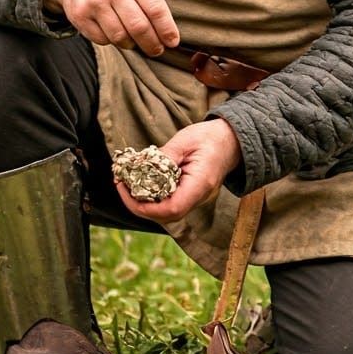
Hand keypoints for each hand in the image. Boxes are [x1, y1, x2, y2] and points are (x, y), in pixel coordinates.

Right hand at [43, 0, 179, 55]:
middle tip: (156, 50)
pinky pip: (102, 40)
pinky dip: (110, 41)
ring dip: (130, 44)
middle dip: (151, 44)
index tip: (172, 42)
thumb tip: (168, 35)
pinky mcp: (79, 15)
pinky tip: (112, 32)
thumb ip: (150, 2)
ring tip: (133, 41)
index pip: (155, 9)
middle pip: (139, 27)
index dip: (166, 29)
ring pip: (120, 37)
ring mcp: (94, 2)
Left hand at [117, 119, 242, 223]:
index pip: (171, 209)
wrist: (231, 140)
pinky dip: (152, 196)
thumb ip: (166, 155)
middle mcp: (197, 197)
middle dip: (139, 205)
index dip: (145, 206)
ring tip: (127, 183)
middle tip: (121, 185)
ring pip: (166, 212)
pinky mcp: (189, 194)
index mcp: (199, 184)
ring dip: (144, 202)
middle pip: (166, 215)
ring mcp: (194, 198)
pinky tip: (141, 182)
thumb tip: (143, 167)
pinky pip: (169, 203)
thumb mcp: (186, 140)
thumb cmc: (211, 138)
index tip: (126, 191)